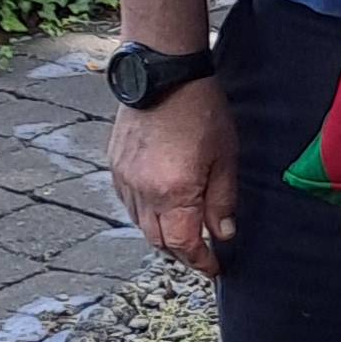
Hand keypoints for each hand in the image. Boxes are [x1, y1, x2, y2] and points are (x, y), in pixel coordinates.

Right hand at [109, 80, 239, 279]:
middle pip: (158, 240)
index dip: (199, 261)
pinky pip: (128, 203)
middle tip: (201, 252)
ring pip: (140, 224)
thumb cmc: (200, 110)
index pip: (183, 244)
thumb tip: (222, 234)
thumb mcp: (225, 157)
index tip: (213, 268)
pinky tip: (162, 206)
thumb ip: (222, 200)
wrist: (163, 73)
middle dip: (181, 252)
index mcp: (173, 192)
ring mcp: (124, 178)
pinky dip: (145, 213)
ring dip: (162, 233)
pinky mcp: (115, 165)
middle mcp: (142, 191)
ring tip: (184, 230)